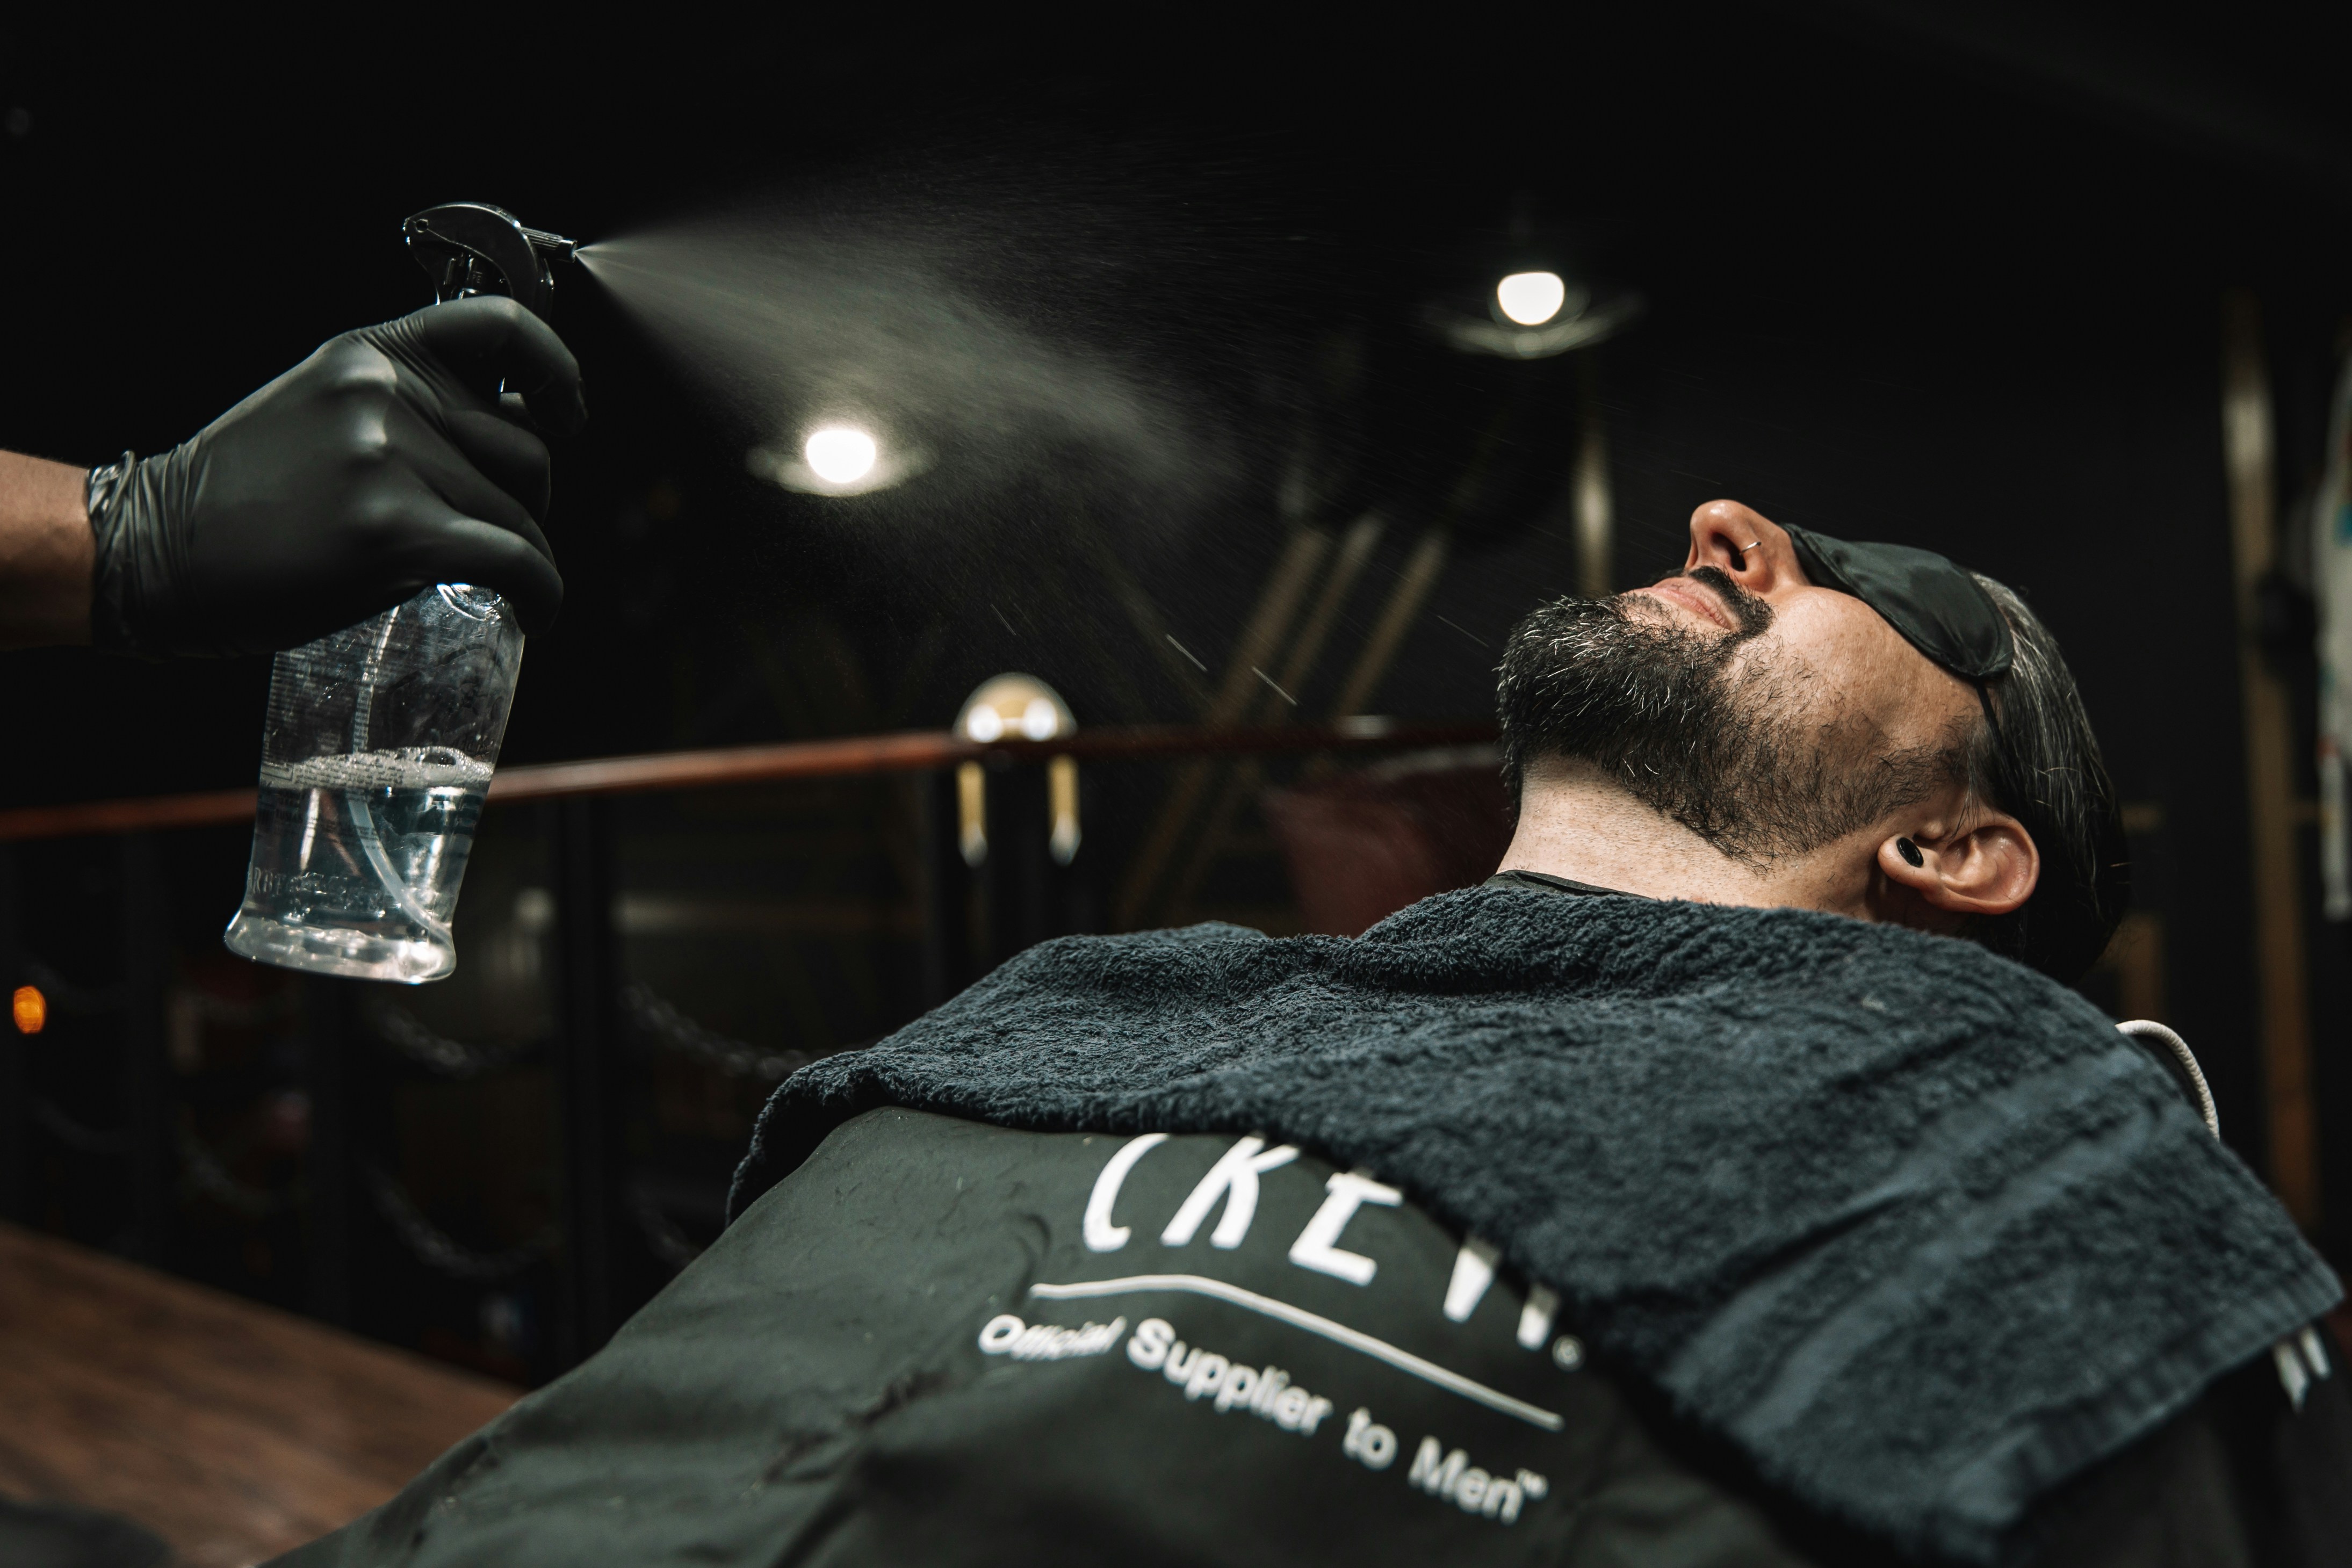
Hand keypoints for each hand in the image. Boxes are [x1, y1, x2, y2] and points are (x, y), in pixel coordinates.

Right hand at [88, 296, 586, 656]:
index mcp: (370, 354)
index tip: (568, 415)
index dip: (556, 370)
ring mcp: (389, 463)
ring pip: (521, 516)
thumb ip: (405, 404)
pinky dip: (542, 595)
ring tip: (487, 583)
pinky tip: (533, 613)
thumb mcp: (321, 409)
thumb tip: (514, 427)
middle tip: (488, 538)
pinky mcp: (395, 533)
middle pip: (525, 451)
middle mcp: (384, 396)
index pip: (501, 326)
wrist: (154, 554)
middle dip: (524, 502)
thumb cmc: (244, 498)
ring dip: (523, 558)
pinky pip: (515, 561)